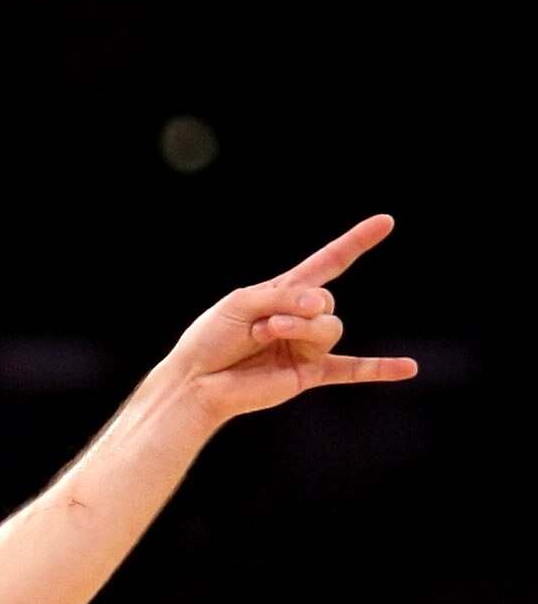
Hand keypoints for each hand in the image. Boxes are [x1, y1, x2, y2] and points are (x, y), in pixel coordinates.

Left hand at [168, 218, 414, 425]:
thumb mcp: (244, 301)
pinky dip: (378, 370)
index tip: (385, 222)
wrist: (195, 381)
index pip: (329, 262)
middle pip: (325, 302)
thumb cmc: (211, 338)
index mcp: (286, 292)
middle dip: (296, 308)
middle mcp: (301, 319)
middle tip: (264, 322)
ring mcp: (306, 348)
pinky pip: (349, 371)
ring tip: (267, 334)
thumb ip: (285, 298)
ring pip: (329, 328)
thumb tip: (323, 308)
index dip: (356, 242)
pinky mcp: (306, 376)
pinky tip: (408, 369)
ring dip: (300, 328)